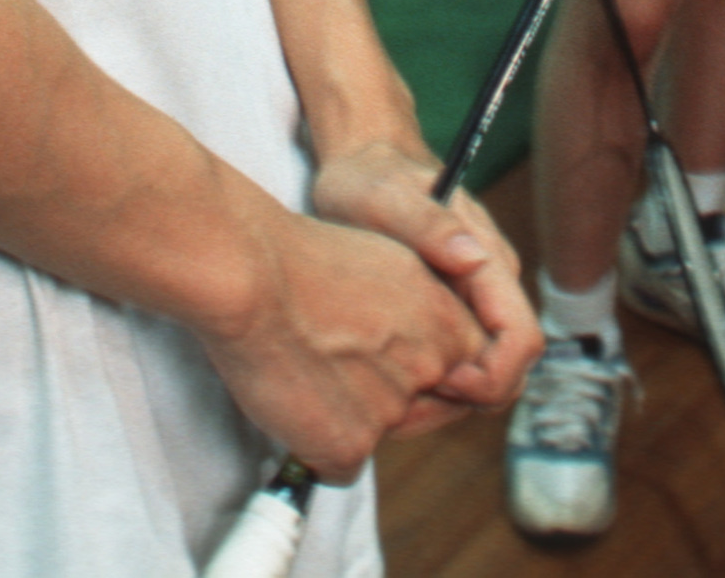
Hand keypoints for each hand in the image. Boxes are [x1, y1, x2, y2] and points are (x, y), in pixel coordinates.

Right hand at [194, 202, 492, 477]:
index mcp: (446, 321)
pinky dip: (316, 446)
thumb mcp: (389, 260)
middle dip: (391, 398)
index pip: (474, 375)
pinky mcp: (350, 445)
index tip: (407, 370)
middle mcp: (431, 368)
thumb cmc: (305, 258)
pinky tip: (295, 401)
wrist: (250, 277)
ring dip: (349, 415)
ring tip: (308, 365)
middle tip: (339, 362)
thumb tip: (434, 336)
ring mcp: (392, 410)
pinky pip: (341, 466)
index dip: (438, 376)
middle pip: (426, 409)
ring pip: (379, 433)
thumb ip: (423, 306)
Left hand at [305, 140, 538, 420]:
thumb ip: (429, 224)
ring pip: (482, 373)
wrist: (362, 165)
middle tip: (403, 396)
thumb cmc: (370, 179)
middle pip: (508, 369)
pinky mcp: (450, 312)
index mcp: (487, 261)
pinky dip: (431, 383)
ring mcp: (472, 301)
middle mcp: (490, 287)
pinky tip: (385, 378)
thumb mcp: (386, 196)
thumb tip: (472, 257)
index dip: (492, 376)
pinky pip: (457, 363)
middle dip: (467, 396)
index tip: (440, 381)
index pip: (521, 339)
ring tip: (388, 391)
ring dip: (447, 396)